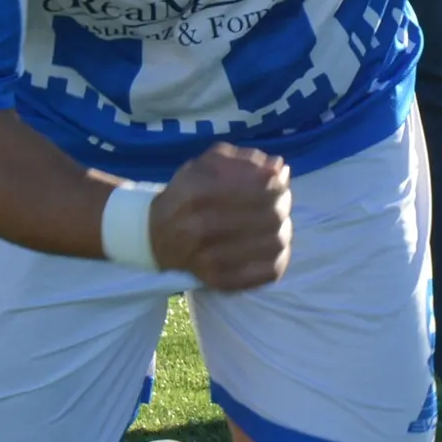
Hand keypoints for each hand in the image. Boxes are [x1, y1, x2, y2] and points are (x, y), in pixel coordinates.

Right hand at [149, 146, 291, 291]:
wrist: (157, 238)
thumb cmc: (188, 195)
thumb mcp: (206, 166)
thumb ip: (244, 161)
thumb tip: (279, 167)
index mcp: (196, 193)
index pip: (257, 187)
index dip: (276, 182)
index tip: (278, 179)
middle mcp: (200, 228)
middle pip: (271, 215)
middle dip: (282, 203)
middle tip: (281, 200)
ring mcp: (210, 259)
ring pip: (275, 243)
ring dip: (283, 228)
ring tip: (276, 222)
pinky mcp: (221, 281)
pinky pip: (269, 270)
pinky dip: (280, 255)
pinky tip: (270, 243)